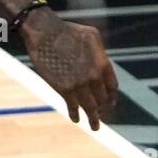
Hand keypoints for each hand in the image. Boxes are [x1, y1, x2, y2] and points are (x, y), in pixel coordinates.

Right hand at [21, 6, 117, 129]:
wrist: (45, 32)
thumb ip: (100, 53)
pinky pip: (73, 107)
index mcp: (102, 63)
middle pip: (102, 99)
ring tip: (95, 126)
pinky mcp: (64, 89)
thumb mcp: (92, 36)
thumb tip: (103, 65)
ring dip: (93, 119)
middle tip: (100, 114)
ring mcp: (80, 84)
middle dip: (102, 108)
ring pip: (90, 107)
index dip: (112, 97)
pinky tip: (76, 119)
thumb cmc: (67, 31)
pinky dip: (75, 115)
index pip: (112, 86)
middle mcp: (94, 76)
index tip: (111, 103)